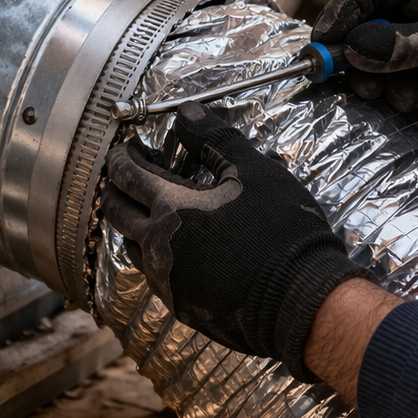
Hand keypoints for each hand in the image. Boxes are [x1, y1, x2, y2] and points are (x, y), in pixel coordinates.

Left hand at [101, 102, 374, 378]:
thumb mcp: (254, 173)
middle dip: (116, 188)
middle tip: (129, 175)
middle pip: (116, 211)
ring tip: (152, 209)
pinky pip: (154, 274)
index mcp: (171, 208)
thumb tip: (187, 111)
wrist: (301, 300)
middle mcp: (158, 246)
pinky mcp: (181, 306)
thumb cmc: (282, 231)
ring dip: (134, 223)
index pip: (126, 175)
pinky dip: (155, 253)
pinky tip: (178, 247)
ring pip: (130, 245)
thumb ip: (216, 139)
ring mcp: (167, 280)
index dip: (122, 157)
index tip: (127, 148)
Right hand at [311, 0, 417, 111]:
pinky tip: (406, 98)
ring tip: (390, 96)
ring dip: (372, 78)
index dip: (336, 18)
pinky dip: (388, 87)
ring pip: (366, 52)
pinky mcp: (406, 52)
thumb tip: (352, 51)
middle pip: (356, 23)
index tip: (320, 47)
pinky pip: (382, 69)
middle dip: (352, 56)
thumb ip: (400, 46)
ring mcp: (403, 27)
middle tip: (348, 82)